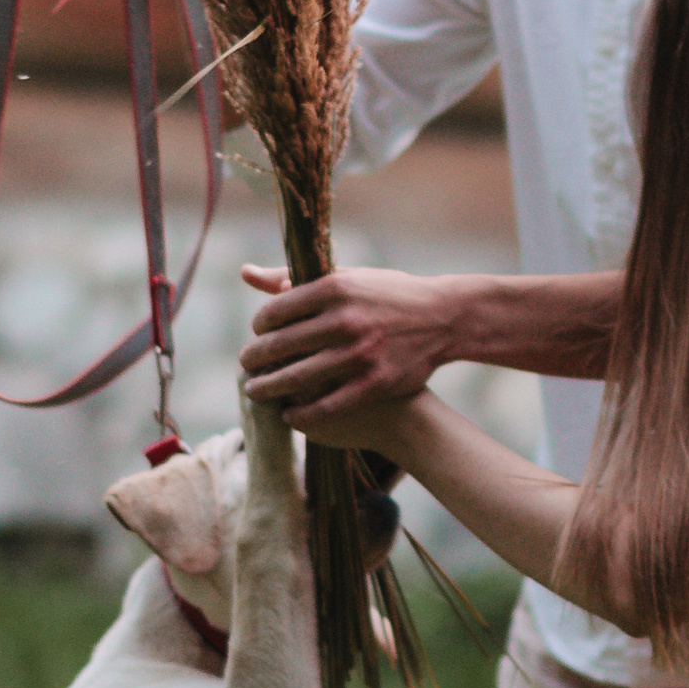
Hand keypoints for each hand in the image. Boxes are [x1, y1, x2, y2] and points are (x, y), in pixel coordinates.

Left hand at [237, 263, 459, 419]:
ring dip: (268, 388)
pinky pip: (325, 406)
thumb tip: (245, 273)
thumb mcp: (345, 277)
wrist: (443, 318)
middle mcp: (345, 319)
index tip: (259, 335)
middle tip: (245, 366)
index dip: (260, 327)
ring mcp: (360, 353)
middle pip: (280, 346)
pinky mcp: (374, 383)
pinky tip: (289, 413)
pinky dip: (301, 413)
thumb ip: (292, 277)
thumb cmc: (388, 295)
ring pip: (296, 377)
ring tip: (255, 391)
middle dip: (254, 359)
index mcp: (334, 288)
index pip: (276, 312)